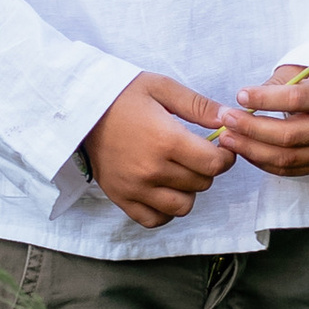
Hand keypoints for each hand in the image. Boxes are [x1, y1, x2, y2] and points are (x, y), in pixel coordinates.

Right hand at [83, 73, 236, 229]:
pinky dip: (165, 210)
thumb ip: (198, 105)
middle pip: (202, 184)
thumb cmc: (123, 95)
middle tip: (195, 154)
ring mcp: (135, 188)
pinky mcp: (121, 199)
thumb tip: (229, 119)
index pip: (214, 164)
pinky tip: (163, 190)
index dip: (225, 156)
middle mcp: (152, 169)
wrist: (80, 110)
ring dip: (188, 191)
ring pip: (183, 206)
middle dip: (206, 169)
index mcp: (166, 140)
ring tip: (179, 172)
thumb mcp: (162, 88)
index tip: (220, 148)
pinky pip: (155, 219)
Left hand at [216, 67, 308, 180]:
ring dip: (251, 150)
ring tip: (228, 138)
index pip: (296, 99)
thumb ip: (274, 85)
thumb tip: (243, 103)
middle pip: (289, 134)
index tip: (239, 95)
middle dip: (251, 129)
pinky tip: (244, 150)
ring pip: (286, 158)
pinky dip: (261, 162)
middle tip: (226, 120)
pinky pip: (288, 171)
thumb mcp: (298, 72)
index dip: (264, 99)